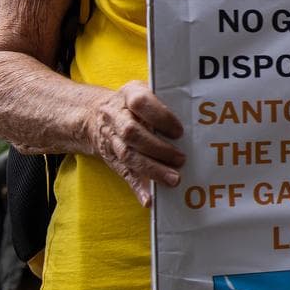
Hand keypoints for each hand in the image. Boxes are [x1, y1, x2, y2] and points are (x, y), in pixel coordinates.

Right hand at [84, 81, 185, 207]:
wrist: (93, 115)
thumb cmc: (134, 104)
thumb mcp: (145, 91)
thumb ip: (165, 100)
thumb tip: (196, 117)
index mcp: (129, 94)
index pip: (141, 103)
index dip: (160, 117)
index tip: (179, 131)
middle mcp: (116, 116)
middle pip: (132, 133)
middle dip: (157, 148)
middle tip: (181, 160)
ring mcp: (111, 138)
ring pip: (128, 155)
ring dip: (151, 169)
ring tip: (173, 179)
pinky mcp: (111, 157)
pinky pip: (123, 173)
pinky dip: (137, 187)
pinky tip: (149, 199)